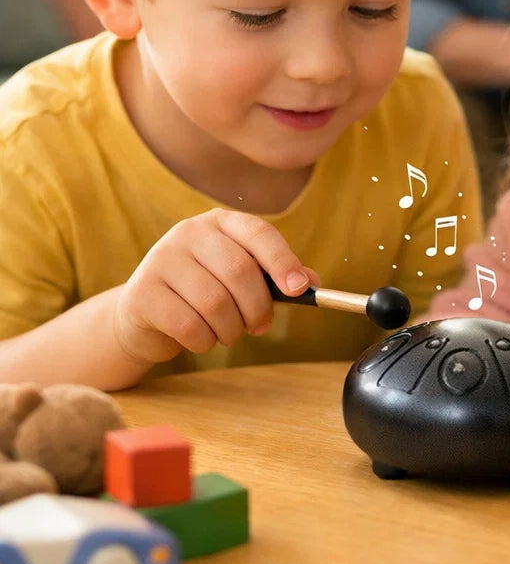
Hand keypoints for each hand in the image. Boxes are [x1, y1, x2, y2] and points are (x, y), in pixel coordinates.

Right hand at [113, 209, 320, 365]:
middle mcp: (189, 232)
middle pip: (239, 271)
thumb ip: (277, 278)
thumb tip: (312, 284)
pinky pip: (188, 325)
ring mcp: (161, 259)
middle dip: (258, 307)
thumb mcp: (242, 279)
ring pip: (215, 302)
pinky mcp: (142, 293)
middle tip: (260, 326)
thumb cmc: (205, 293)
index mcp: (220, 222)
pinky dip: (205, 341)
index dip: (282, 260)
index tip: (298, 289)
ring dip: (231, 329)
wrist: (146, 315)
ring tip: (229, 333)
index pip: (258, 233)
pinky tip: (203, 339)